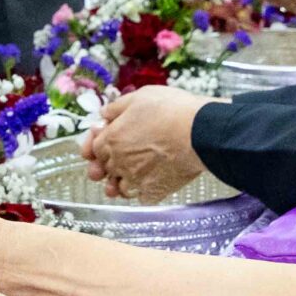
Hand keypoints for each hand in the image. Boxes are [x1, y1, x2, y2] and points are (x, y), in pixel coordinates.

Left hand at [82, 86, 213, 200]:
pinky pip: (142, 198)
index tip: (104, 143)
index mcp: (112, 139)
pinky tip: (150, 183)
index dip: (99, 146)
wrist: (201, 132)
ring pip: (120, 188)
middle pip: (105, 169)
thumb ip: (117, 108)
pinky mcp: (154, 191)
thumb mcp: (140, 97)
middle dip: (108, 165)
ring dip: (122, 183)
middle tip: (118, 161)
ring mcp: (136, 179)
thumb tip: (105, 115)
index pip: (94, 149)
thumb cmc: (173, 110)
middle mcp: (120, 162)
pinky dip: (144, 192)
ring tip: (131, 176)